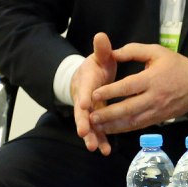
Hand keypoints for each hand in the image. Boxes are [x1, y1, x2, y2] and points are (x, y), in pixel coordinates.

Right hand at [72, 32, 117, 154]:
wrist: (88, 78)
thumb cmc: (96, 67)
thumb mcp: (100, 57)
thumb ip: (102, 49)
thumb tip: (101, 35)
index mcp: (87, 83)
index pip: (84, 90)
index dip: (84, 97)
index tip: (85, 104)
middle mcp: (84, 99)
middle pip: (82, 113)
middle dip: (83, 123)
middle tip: (85, 133)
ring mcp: (89, 111)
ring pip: (89, 125)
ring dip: (92, 137)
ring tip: (96, 148)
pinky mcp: (96, 118)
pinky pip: (98, 130)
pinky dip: (101, 139)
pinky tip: (106, 150)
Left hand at [88, 43, 187, 136]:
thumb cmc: (176, 65)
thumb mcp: (157, 52)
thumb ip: (133, 51)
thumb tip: (112, 53)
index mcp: (152, 79)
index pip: (127, 87)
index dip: (110, 91)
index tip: (94, 94)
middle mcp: (154, 97)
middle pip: (128, 108)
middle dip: (107, 114)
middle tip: (90, 117)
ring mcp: (157, 110)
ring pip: (132, 121)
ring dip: (113, 125)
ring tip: (96, 126)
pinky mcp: (159, 118)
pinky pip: (139, 126)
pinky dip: (124, 129)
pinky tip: (111, 129)